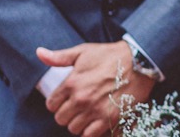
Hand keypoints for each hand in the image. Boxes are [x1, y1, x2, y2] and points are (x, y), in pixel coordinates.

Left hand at [38, 41, 153, 135]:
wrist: (140, 61)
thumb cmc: (110, 55)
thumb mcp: (84, 51)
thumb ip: (59, 57)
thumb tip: (39, 53)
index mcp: (72, 83)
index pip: (51, 105)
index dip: (57, 103)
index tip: (66, 99)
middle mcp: (81, 99)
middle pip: (61, 119)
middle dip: (67, 113)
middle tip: (77, 107)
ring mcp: (95, 110)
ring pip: (74, 129)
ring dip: (79, 123)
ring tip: (87, 114)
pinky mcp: (110, 118)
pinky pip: (90, 135)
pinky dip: (91, 131)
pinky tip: (95, 122)